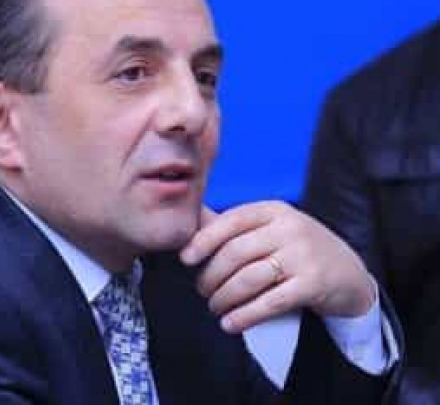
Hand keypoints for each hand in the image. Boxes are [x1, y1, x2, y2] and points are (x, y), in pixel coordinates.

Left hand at [179, 201, 374, 333]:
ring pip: (249, 279)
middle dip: (211, 275)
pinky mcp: (313, 284)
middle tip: (202, 291)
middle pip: (235, 253)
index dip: (204, 240)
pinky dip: (245, 316)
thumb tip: (190, 223)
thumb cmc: (297, 250)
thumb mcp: (271, 229)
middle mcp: (290, 228)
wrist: (348, 273)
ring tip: (215, 307)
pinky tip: (231, 324)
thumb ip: (234, 227)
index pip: (231, 220)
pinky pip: (270, 302)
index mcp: (274, 210)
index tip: (185, 259)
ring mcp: (304, 255)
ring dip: (224, 298)